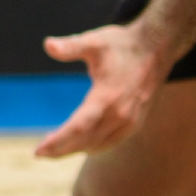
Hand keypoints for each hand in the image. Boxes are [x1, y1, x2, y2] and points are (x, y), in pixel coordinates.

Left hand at [33, 21, 169, 156]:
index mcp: (107, 97)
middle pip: (86, 141)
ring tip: (54, 150)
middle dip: (61, 149)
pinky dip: (95, 146)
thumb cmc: (121, 44)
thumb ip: (71, 46)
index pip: (79, 127)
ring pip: (99, 145)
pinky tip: (81, 146)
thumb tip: (48, 44)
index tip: (39, 150)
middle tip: (39, 153)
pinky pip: (112, 142)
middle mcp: (120, 114)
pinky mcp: (136, 122)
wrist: (156, 47)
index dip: (58, 141)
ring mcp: (131, 120)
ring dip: (76, 150)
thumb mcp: (94, 41)